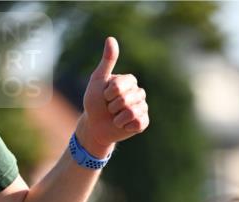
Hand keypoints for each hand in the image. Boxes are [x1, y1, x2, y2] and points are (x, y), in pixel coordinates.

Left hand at [81, 37, 148, 153]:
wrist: (95, 126)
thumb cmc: (95, 102)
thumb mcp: (98, 80)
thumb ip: (107, 61)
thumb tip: (111, 38)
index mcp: (129, 81)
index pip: (121, 85)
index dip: (109, 93)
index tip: (105, 95)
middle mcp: (138, 93)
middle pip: (127, 99)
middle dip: (113, 106)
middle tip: (109, 108)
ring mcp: (142, 108)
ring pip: (132, 112)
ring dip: (118, 117)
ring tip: (115, 117)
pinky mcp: (143, 122)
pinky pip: (138, 122)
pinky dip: (125, 125)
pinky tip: (123, 125)